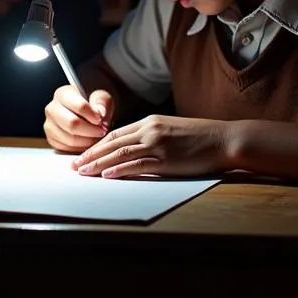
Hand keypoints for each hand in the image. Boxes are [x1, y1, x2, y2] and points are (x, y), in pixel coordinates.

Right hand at [44, 85, 112, 152]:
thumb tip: (99, 113)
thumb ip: (102, 102)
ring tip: (97, 136)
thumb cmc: (93, 103)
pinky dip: (80, 148)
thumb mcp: (101, 96)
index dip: (92, 115)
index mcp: (63, 93)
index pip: (79, 106)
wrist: (86, 113)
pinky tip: (88, 141)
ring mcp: (49, 125)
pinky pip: (67, 149)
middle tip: (102, 130)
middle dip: (90, 130)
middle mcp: (52, 109)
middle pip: (72, 124)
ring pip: (70, 139)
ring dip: (87, 141)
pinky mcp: (51, 139)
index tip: (100, 119)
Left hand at [72, 115, 231, 178]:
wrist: (222, 139)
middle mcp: (150, 130)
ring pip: (120, 154)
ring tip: (84, 172)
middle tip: (75, 166)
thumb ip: (150, 137)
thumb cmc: (199, 137)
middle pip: (112, 143)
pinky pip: (138, 165)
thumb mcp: (170, 130)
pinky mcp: (166, 159)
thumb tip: (132, 151)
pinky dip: (120, 170)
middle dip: (91, 154)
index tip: (84, 154)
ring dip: (99, 163)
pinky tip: (108, 175)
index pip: (115, 133)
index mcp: (150, 122)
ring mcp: (157, 144)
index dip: (97, 145)